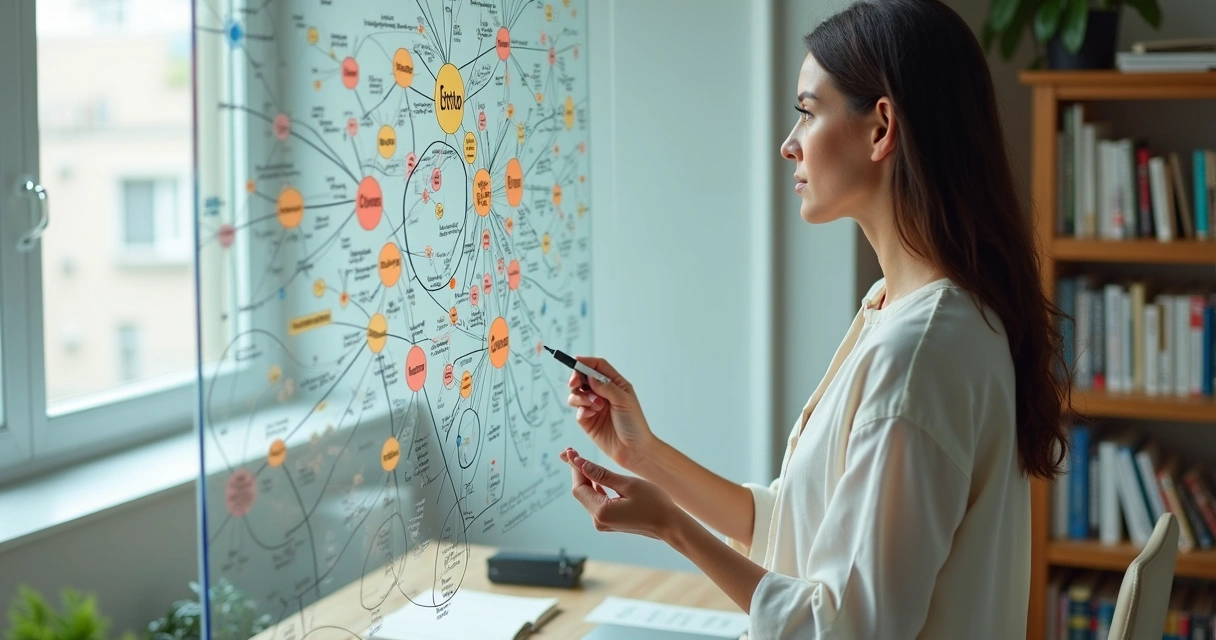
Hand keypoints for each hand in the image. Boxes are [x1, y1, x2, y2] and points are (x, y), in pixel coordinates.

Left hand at [559, 448, 682, 540]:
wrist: (670, 525)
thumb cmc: (654, 503)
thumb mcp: (628, 484)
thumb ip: (602, 474)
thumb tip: (580, 463)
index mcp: (602, 511)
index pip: (579, 487)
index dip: (574, 468)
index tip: (571, 451)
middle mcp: (598, 520)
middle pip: (581, 492)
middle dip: (577, 471)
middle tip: (572, 451)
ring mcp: (603, 523)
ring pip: (588, 496)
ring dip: (585, 478)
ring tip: (580, 459)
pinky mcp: (609, 522)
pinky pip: (596, 502)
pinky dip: (595, 487)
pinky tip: (595, 476)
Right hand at [565, 357, 654, 470]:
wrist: (634, 450)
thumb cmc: (634, 425)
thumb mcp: (624, 401)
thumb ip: (606, 387)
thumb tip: (590, 377)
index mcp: (615, 384)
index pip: (598, 367)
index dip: (586, 362)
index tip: (575, 361)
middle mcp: (603, 393)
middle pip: (583, 378)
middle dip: (576, 378)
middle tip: (575, 383)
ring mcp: (594, 407)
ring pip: (576, 393)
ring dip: (581, 396)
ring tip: (595, 406)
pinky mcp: (587, 420)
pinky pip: (577, 409)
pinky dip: (581, 409)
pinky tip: (591, 414)